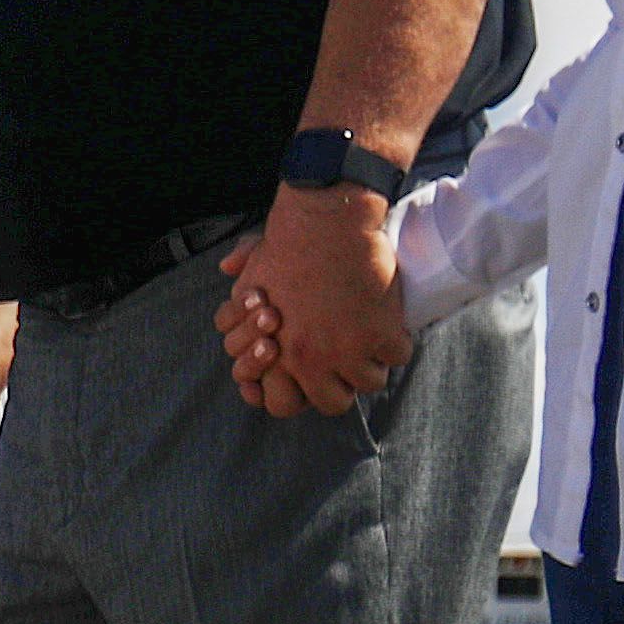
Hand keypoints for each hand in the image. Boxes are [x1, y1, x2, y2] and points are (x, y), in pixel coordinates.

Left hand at [224, 190, 409, 416]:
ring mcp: (345, 351)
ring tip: (372, 339)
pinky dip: (397, 342)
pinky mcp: (380, 334)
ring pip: (370, 383)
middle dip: (341, 386)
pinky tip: (391, 324)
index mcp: (274, 354)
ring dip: (372, 363)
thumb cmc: (287, 241)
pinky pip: (397, 357)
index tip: (313, 374)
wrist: (325, 219)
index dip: (300, 392)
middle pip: (331, 403)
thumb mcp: (252, 271)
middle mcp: (307, 360)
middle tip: (347, 362)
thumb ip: (240, 285)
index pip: (281, 404)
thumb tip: (226, 269)